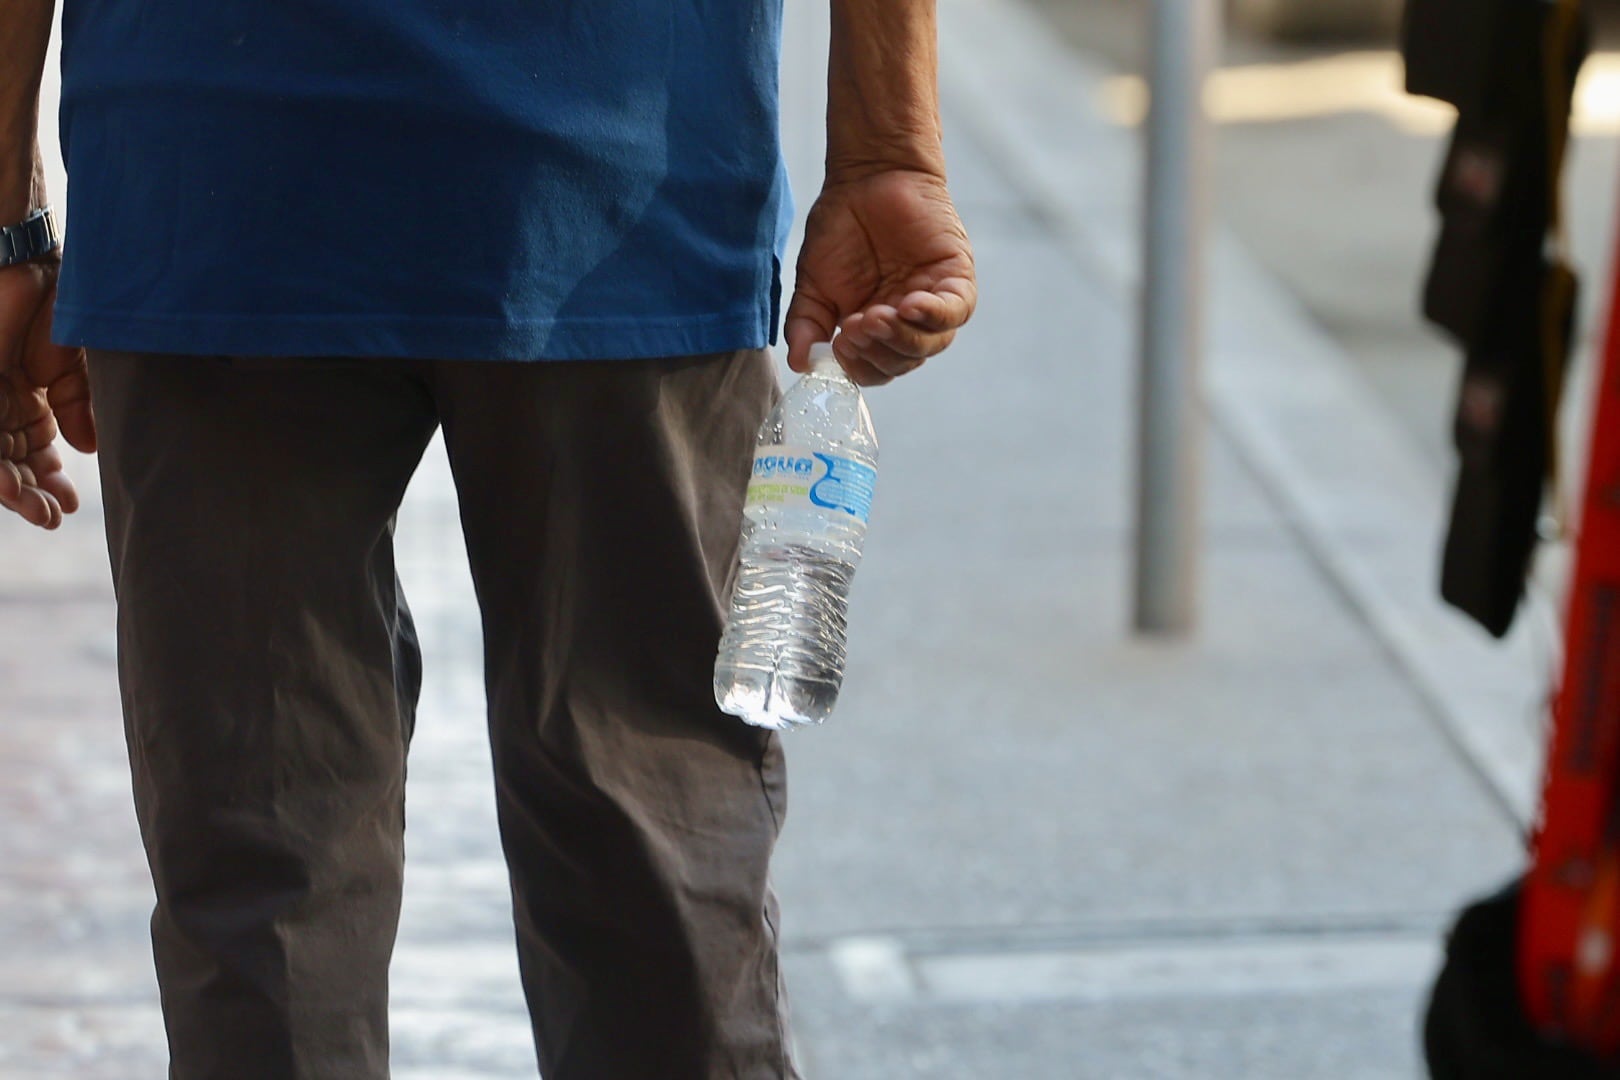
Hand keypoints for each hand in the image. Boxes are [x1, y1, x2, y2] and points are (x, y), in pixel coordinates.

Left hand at [0, 255, 94, 528]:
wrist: (24, 262)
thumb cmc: (55, 301)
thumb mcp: (76, 362)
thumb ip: (78, 405)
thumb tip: (87, 447)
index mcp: (30, 396)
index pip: (37, 451)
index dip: (51, 479)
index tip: (71, 503)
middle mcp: (3, 404)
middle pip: (12, 463)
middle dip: (33, 494)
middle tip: (53, 515)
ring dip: (14, 491)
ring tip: (38, 512)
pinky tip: (14, 491)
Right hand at [785, 168, 975, 385]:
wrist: (867, 177)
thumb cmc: (841, 228)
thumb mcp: (813, 283)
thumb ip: (806, 324)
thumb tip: (800, 363)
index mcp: (875, 330)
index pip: (875, 369)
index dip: (859, 366)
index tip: (839, 345)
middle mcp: (907, 322)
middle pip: (903, 361)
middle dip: (878, 352)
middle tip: (854, 328)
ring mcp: (933, 301)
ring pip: (930, 343)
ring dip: (902, 338)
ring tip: (875, 317)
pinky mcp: (956, 278)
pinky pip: (955, 311)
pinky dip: (933, 315)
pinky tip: (909, 306)